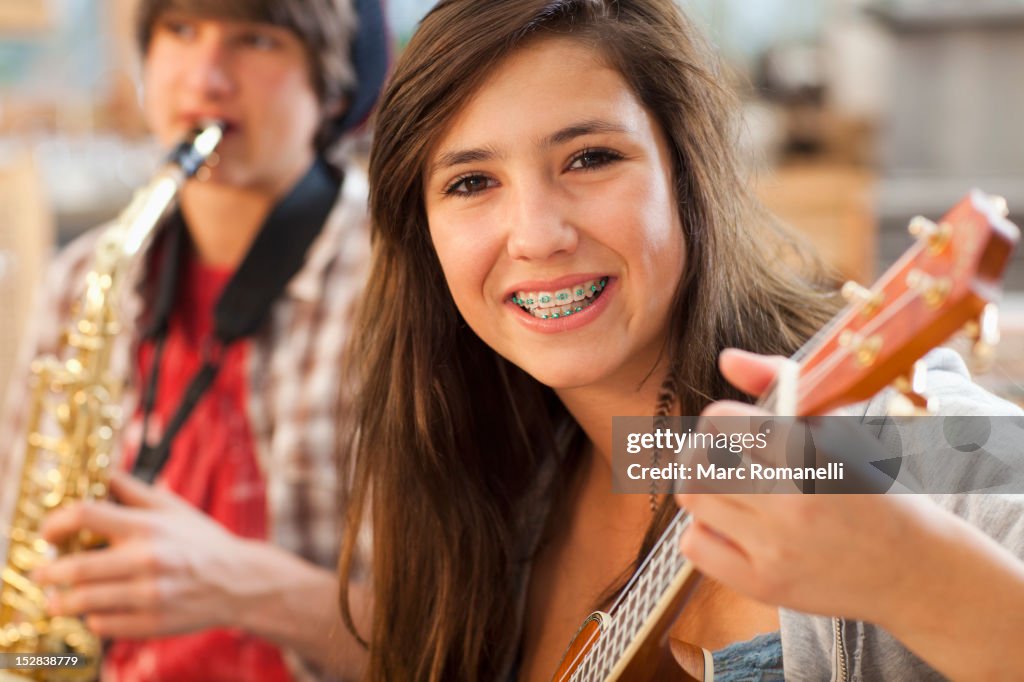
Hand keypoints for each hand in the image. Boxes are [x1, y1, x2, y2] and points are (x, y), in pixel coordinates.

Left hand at [34, 470, 258, 637]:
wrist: (239, 581)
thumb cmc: (202, 540)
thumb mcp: (172, 507)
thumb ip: (132, 490)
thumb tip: (99, 472)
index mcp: (148, 527)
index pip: (86, 515)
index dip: (56, 523)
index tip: (49, 534)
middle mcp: (147, 560)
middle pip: (75, 567)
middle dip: (48, 571)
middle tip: (42, 572)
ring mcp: (149, 595)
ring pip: (83, 602)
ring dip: (60, 600)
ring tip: (55, 597)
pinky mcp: (152, 623)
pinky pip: (103, 625)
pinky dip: (92, 618)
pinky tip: (96, 610)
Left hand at [675, 349, 948, 623]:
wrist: (913, 567)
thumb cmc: (870, 487)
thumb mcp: (838, 426)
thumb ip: (778, 383)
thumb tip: (727, 359)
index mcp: (811, 455)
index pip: (722, 421)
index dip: (722, 419)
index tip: (737, 427)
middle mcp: (791, 503)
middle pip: (696, 462)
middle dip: (703, 451)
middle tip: (724, 456)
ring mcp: (775, 548)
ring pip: (692, 500)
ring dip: (704, 487)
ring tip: (731, 489)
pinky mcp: (763, 584)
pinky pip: (693, 545)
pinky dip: (703, 530)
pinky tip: (734, 526)